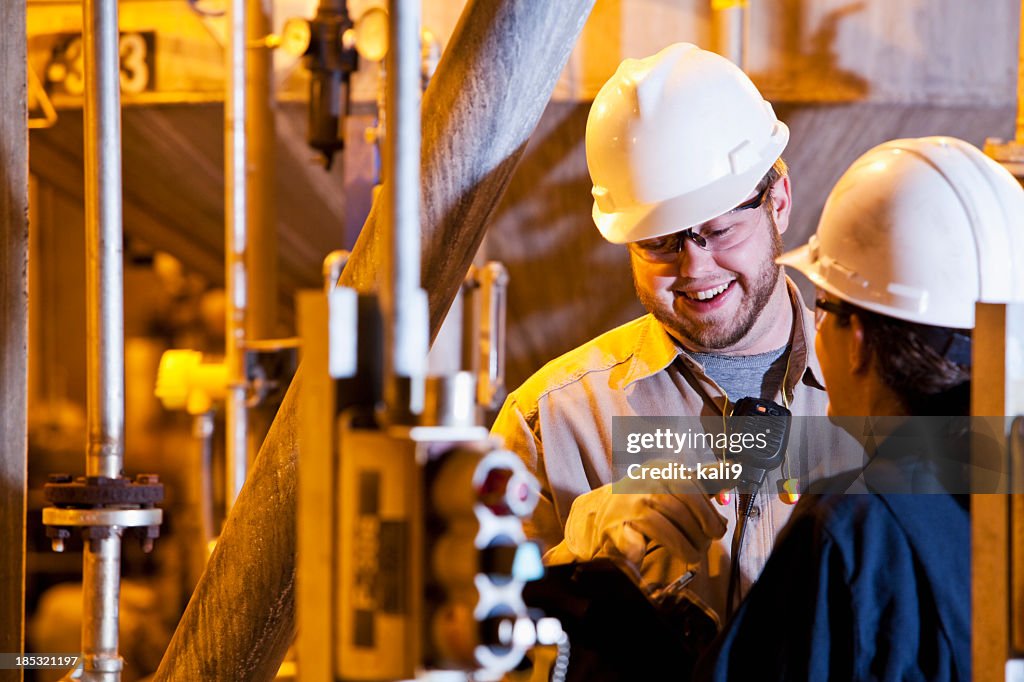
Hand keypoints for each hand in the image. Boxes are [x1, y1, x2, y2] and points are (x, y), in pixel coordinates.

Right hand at [545, 475, 726, 569]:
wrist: (606, 509)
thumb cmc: (650, 496)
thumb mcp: (676, 481)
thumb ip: (705, 478)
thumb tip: (735, 469)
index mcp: (662, 469)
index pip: (692, 489)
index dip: (708, 514)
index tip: (716, 530)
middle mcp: (643, 482)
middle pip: (679, 511)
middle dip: (698, 533)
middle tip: (704, 545)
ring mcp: (627, 505)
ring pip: (662, 528)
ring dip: (682, 546)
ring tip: (691, 555)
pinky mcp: (613, 527)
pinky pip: (631, 543)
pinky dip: (640, 552)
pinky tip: (648, 554)